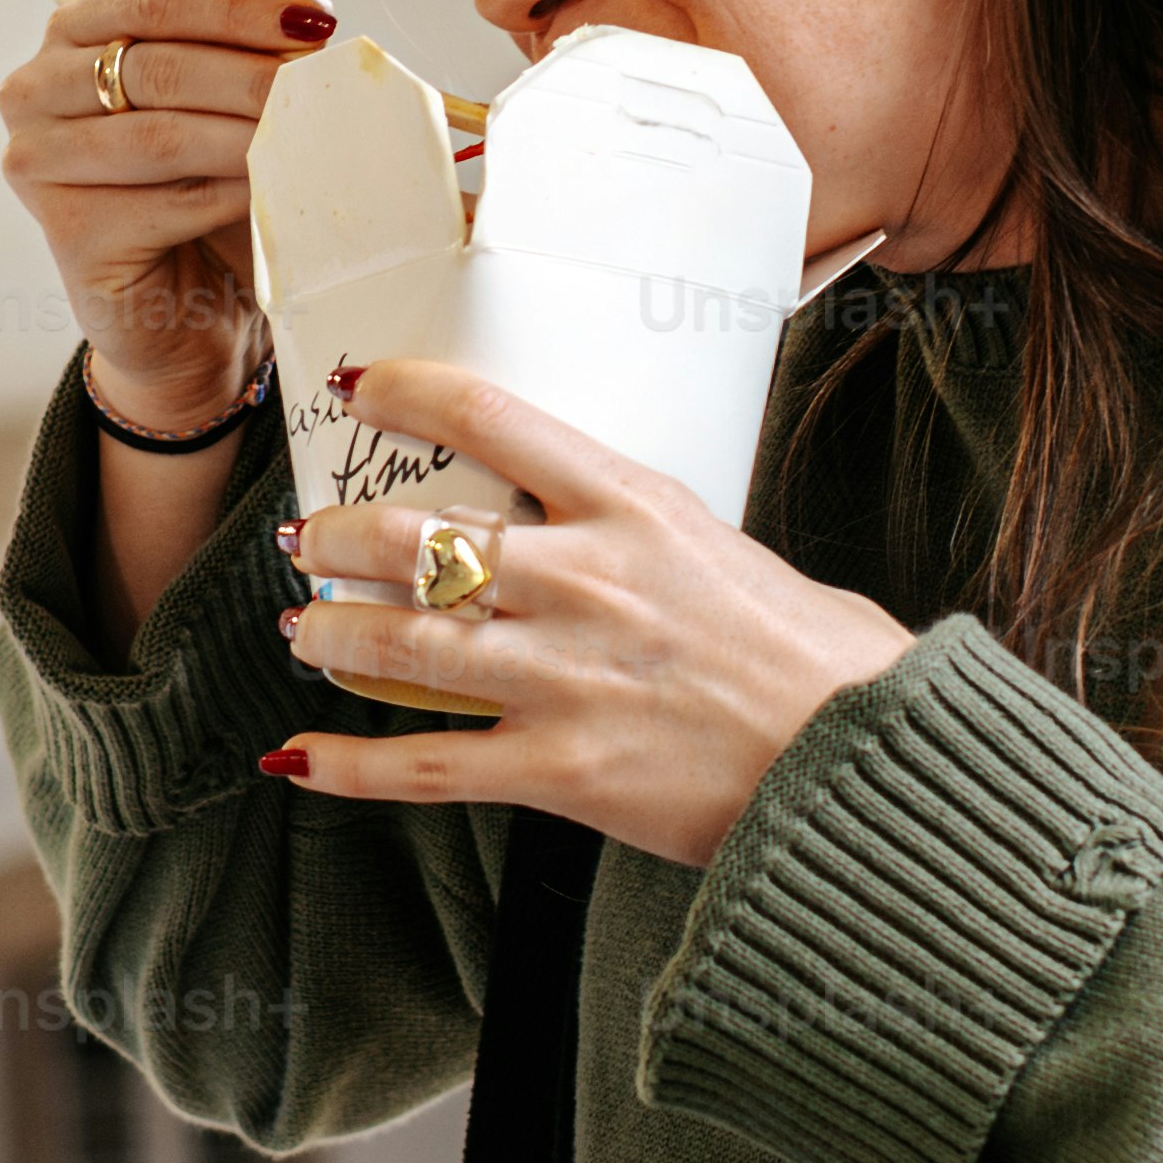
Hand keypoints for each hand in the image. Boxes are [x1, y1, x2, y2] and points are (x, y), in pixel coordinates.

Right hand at [0, 0, 342, 428]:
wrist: (184, 310)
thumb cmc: (203, 195)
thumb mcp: (224, 106)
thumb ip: (250, 51)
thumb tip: (306, 14)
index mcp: (72, 37)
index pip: (156, 0)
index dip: (240, 4)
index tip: (316, 16)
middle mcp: (35, 91)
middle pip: (158, 65)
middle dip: (252, 73)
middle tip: (320, 85)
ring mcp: (39, 163)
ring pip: (162, 135)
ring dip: (246, 134)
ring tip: (308, 136)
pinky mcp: (68, 232)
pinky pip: (167, 202)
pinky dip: (231, 194)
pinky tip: (271, 193)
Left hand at [260, 359, 916, 868]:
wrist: (861, 764)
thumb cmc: (823, 659)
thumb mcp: (736, 549)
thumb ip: (656, 532)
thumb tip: (614, 523)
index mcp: (631, 506)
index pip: (487, 417)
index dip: (402, 394)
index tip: (358, 390)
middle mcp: (582, 580)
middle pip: (413, 540)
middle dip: (338, 537)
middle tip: (313, 540)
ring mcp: (561, 677)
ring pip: (399, 645)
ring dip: (330, 635)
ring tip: (306, 630)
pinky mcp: (557, 773)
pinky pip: (424, 767)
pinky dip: (348, 766)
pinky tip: (301, 757)